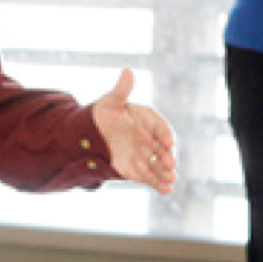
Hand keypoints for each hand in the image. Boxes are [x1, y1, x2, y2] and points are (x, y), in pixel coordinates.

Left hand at [93, 68, 176, 194]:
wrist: (91, 133)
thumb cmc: (104, 113)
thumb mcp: (111, 101)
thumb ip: (122, 89)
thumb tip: (127, 71)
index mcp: (147, 120)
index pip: (160, 127)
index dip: (165, 134)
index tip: (168, 142)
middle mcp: (150, 138)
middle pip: (162, 149)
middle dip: (167, 157)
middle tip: (171, 165)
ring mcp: (145, 154)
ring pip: (158, 165)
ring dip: (165, 173)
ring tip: (170, 180)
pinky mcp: (138, 168)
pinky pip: (150, 176)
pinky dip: (158, 183)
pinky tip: (166, 190)